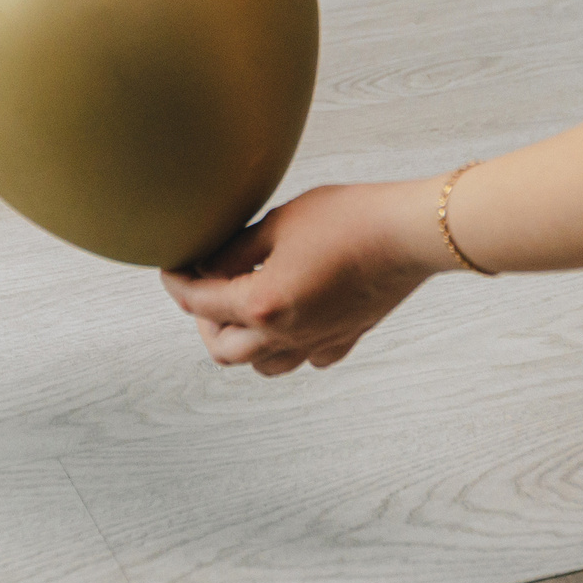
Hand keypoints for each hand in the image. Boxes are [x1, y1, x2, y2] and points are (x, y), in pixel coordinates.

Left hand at [161, 180, 444, 375]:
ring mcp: (317, 343)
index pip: (199, 303)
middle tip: (203, 288)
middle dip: (204, 320)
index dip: (178, 283)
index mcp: (263, 305)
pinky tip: (289, 315)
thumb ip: (236, 250)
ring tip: (242, 305)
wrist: (410, 234)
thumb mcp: (279, 223)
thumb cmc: (348, 219)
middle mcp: (286, 335)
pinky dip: (285, 344)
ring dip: (242, 340)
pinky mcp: (344, 339)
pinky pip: (303, 358)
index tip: (172, 267)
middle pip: (223, 349)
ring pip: (261, 364)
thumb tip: (208, 264)